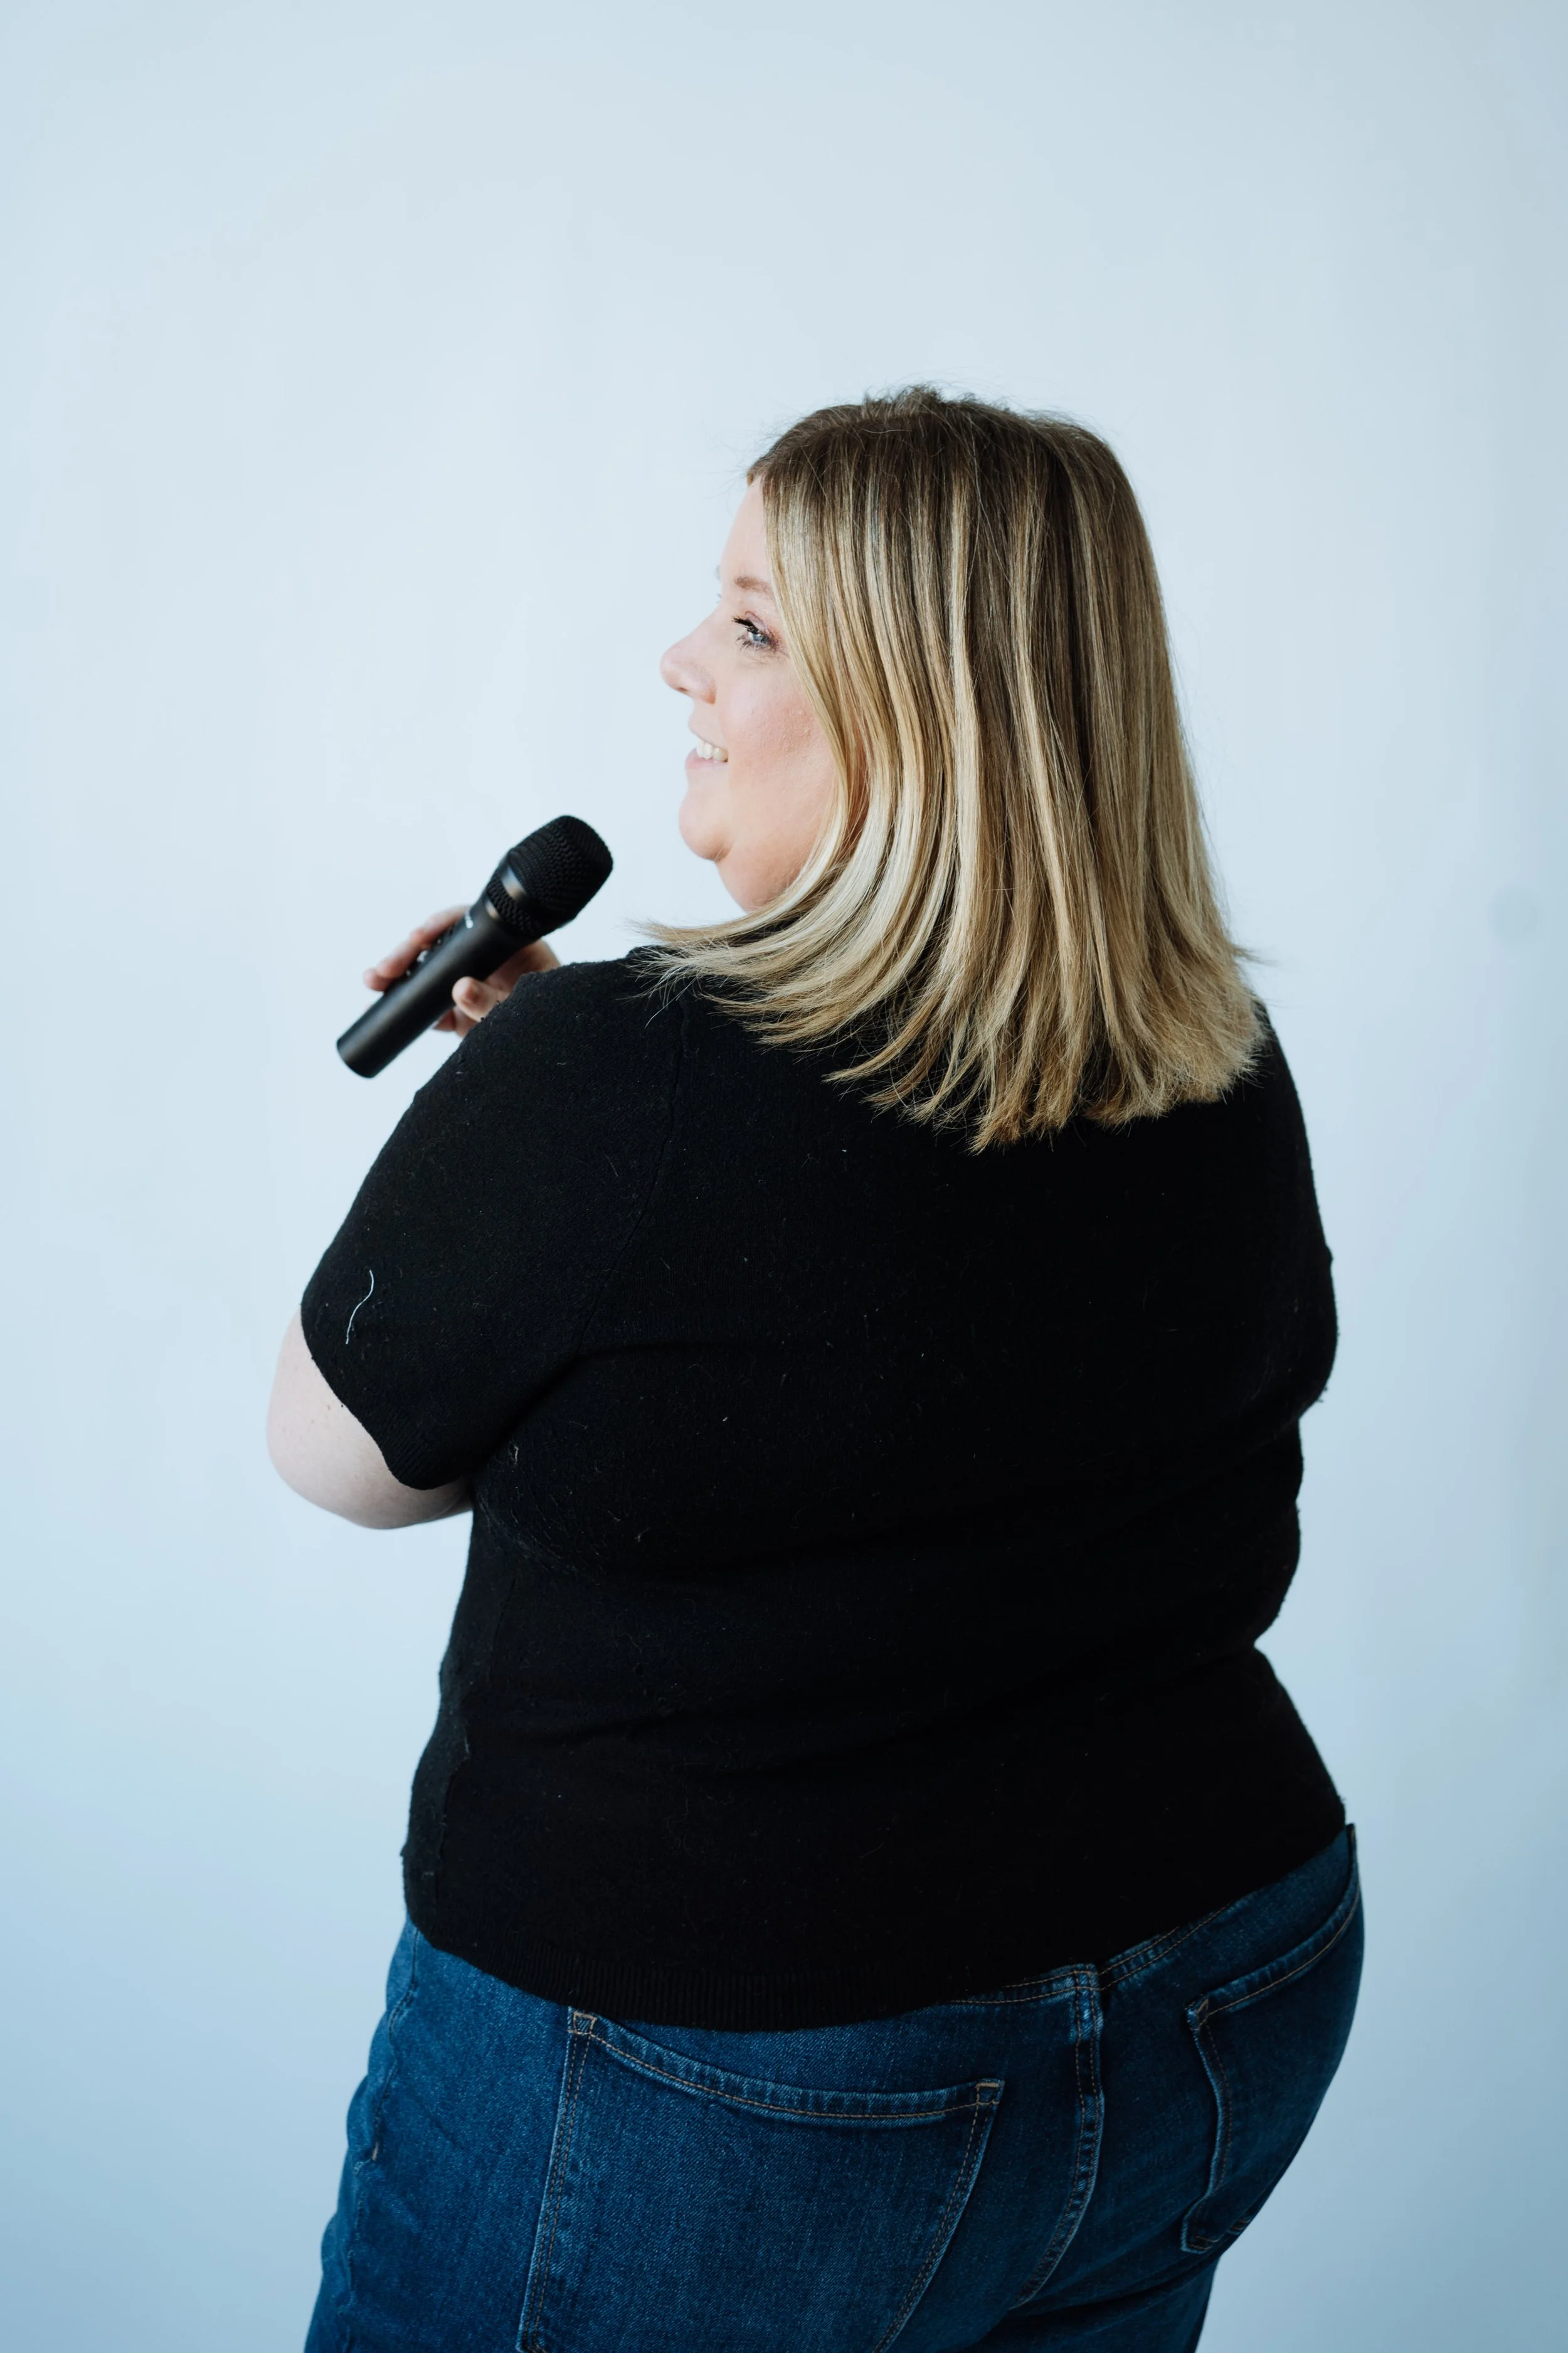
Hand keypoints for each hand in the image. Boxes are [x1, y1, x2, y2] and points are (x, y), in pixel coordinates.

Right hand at [363, 908, 561, 1035]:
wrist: (558, 1056)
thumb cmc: (552, 1022)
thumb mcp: (523, 1011)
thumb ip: (494, 1002)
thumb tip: (460, 989)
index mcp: (510, 948)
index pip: (469, 925)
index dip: (439, 926)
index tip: (418, 937)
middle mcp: (486, 962)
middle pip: (439, 947)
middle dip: (406, 955)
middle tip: (383, 970)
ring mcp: (471, 985)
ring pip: (428, 975)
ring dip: (399, 978)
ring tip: (373, 982)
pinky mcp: (461, 1012)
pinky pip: (430, 1007)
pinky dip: (409, 1008)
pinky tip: (388, 1008)